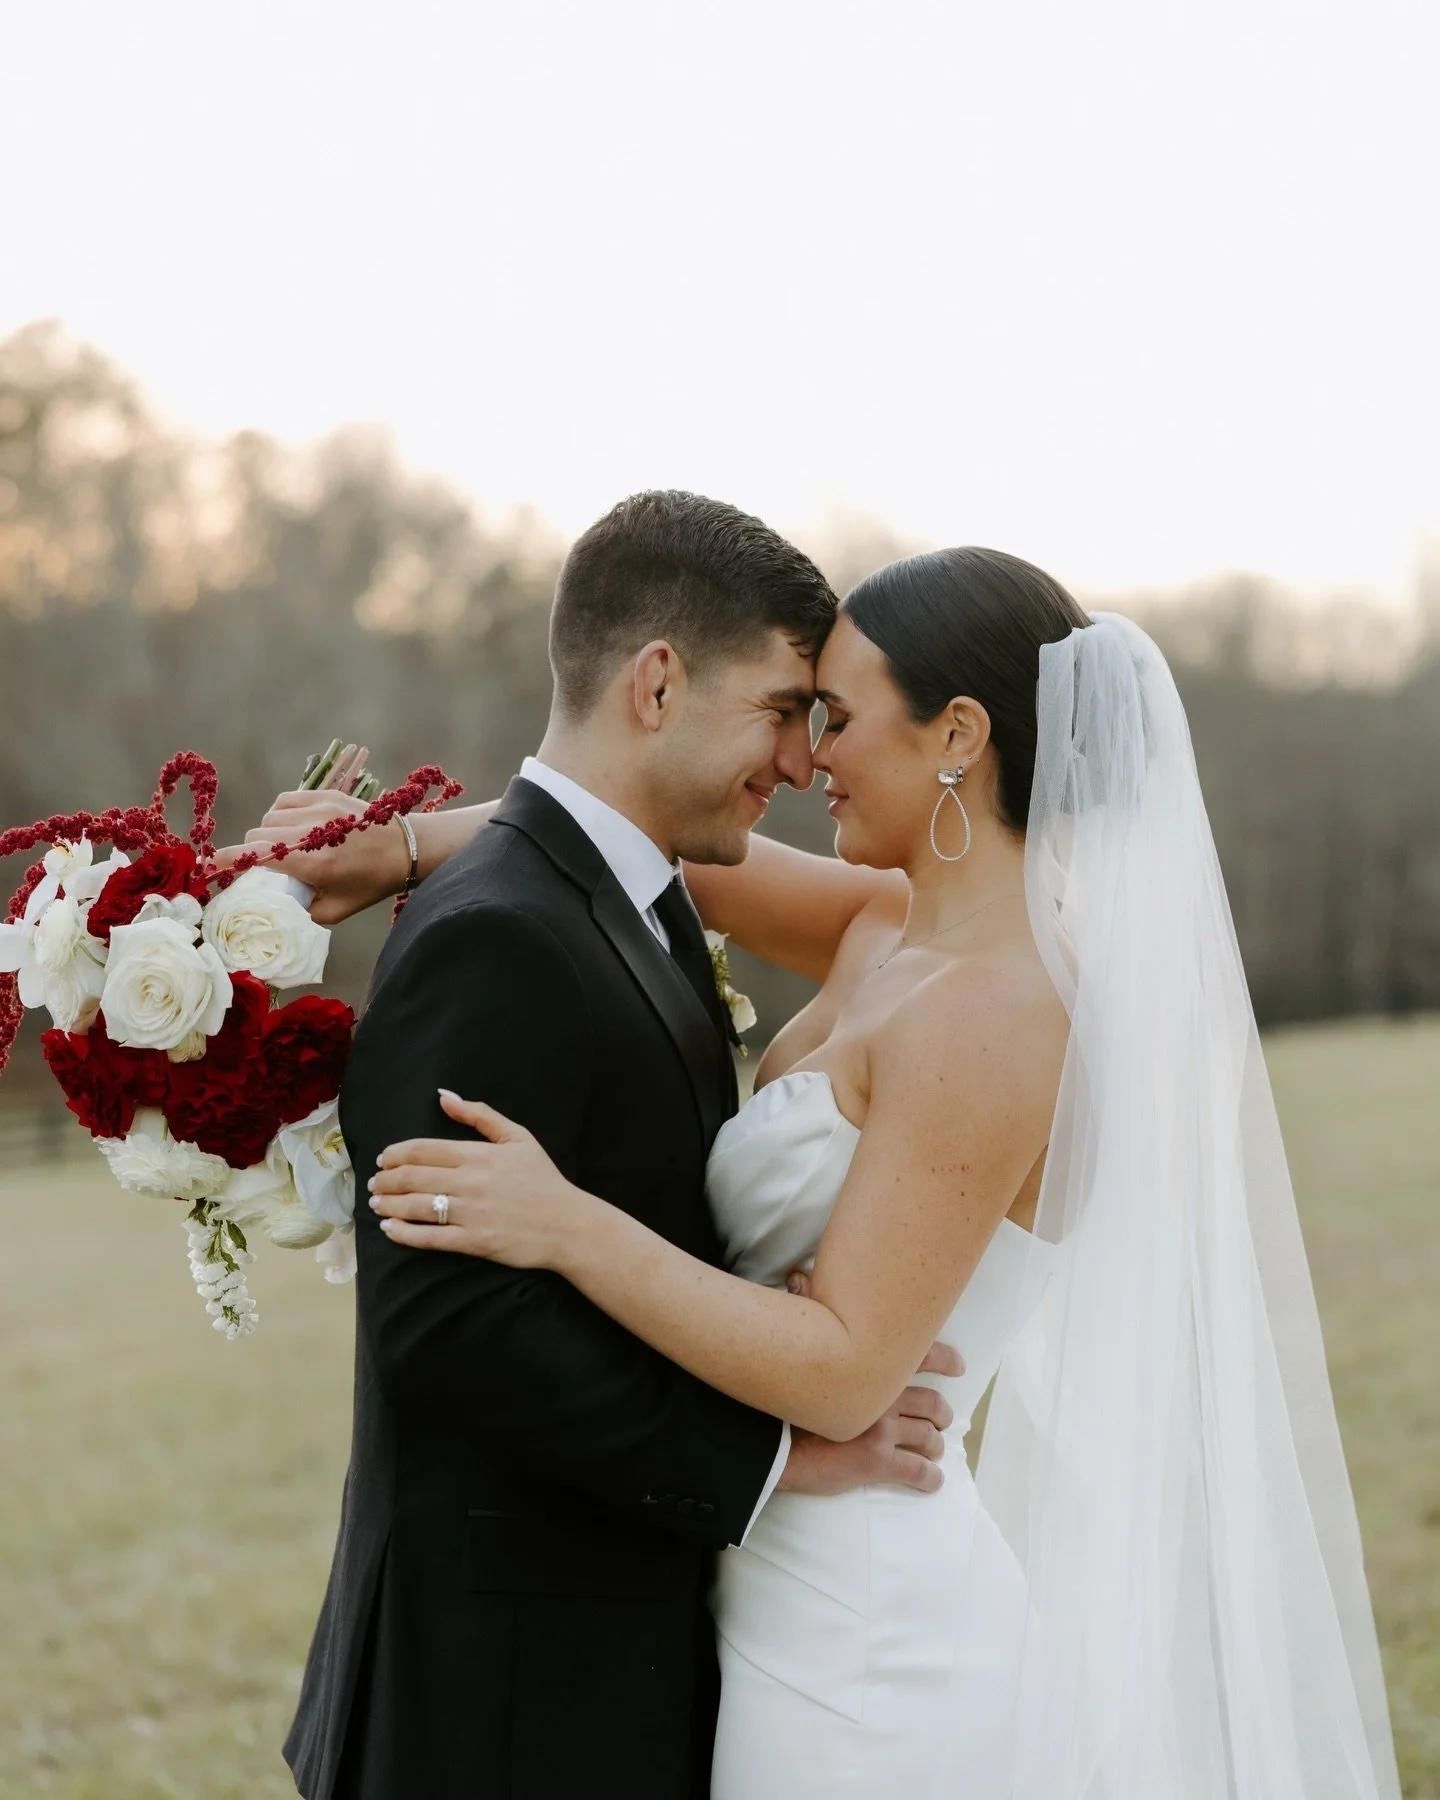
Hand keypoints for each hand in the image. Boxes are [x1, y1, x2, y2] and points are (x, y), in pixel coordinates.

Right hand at [213, 787, 409, 924]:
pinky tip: (292, 826)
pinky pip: (285, 801)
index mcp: (312, 862)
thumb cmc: (371, 883)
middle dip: (255, 851)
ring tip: (286, 846)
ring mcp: (318, 808)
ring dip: (269, 831)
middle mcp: (311, 831)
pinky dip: (281, 813)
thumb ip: (301, 913)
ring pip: (269, 816)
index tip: (209, 865)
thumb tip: (273, 911)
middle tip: (267, 865)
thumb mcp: (336, 911)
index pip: (256, 855)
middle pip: (258, 834)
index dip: (227, 860)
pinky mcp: (325, 794)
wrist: (406, 848)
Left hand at [368, 1090, 594, 1268]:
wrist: (568, 1225)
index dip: (394, 1154)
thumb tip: (444, 1096)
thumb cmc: (542, 1179)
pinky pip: (429, 1238)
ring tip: (377, 1202)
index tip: (383, 1159)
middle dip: (384, 1179)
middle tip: (374, 1182)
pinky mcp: (474, 1242)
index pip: (421, 1149)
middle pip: (411, 1177)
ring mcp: (471, 1214)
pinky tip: (390, 1228)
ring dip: (388, 1204)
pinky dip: (403, 1233)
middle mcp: (470, 1182)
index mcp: (478, 1154)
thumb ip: (480, 1115)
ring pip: (415, 1206)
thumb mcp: (518, 1137)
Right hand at [777, 1268, 961, 1496]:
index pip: (922, 1354)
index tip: (958, 1366)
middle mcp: (885, 1396)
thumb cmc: (782, 1386)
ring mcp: (883, 1430)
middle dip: (941, 1412)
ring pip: (927, 1436)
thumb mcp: (797, 1340)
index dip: (946, 1360)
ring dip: (936, 1443)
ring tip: (935, 1448)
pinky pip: (916, 1471)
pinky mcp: (877, 1461)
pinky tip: (932, 1480)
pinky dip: (929, 1477)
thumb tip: (796, 1277)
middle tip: (943, 1418)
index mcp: (873, 1365)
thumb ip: (805, 1307)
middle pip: (931, 1403)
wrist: (770, 1436)